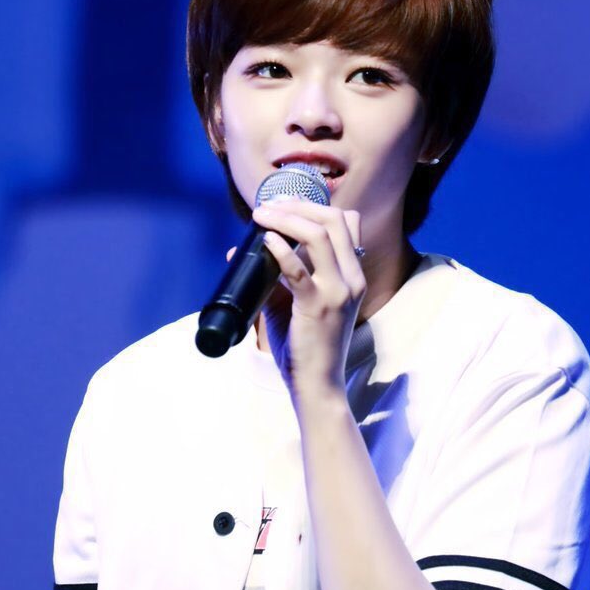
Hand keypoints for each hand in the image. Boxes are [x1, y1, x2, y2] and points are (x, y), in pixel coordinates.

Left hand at [240, 199, 365, 400]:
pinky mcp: (318, 307)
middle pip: (335, 220)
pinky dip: (280, 249)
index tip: (285, 204)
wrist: (317, 385)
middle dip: (300, 205)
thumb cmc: (305, 346)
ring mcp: (338, 292)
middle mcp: (352, 279)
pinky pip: (298, 270)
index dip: (315, 206)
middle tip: (269, 206)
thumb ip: (274, 277)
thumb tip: (237, 251)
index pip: (347, 223)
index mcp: (353, 275)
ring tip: (261, 216)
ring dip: (287, 219)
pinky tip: (265, 240)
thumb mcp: (293, 304)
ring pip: (320, 236)